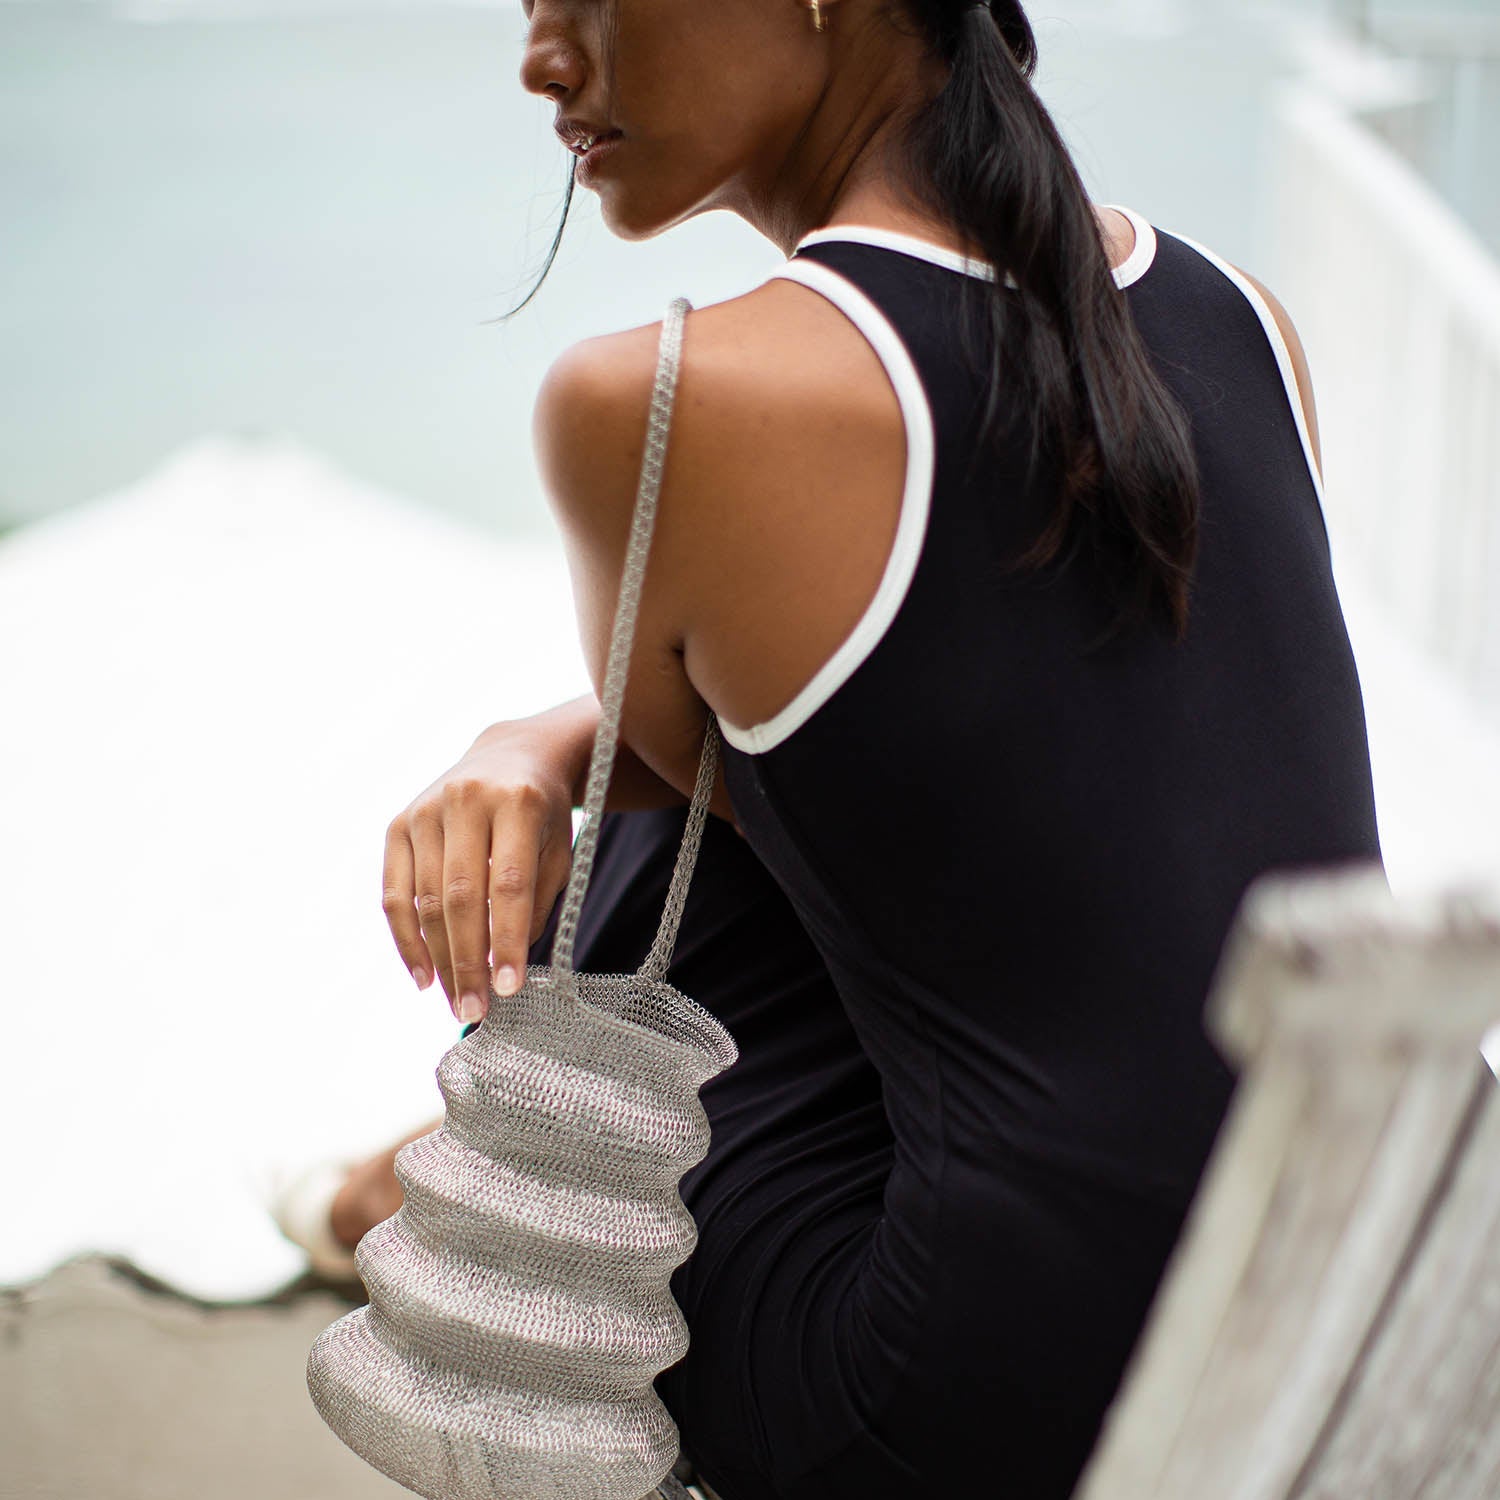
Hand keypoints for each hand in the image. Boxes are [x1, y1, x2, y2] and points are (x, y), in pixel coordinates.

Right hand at [382, 715, 581, 1024]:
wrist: (510, 755)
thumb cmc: (542, 815)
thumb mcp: (558, 849)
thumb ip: (536, 904)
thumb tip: (506, 969)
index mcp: (517, 802)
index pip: (508, 884)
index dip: (507, 940)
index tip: (509, 988)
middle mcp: (466, 800)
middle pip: (461, 896)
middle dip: (467, 960)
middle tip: (476, 1010)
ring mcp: (425, 810)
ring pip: (425, 900)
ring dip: (439, 959)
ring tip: (456, 1002)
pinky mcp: (398, 824)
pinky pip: (394, 892)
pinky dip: (406, 939)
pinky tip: (423, 976)